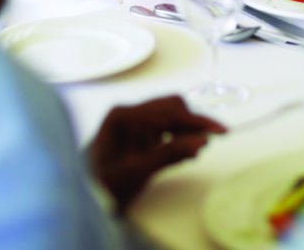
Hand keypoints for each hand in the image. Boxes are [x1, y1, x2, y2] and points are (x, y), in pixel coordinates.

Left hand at [90, 95, 225, 210]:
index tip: (222, 130)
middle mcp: (128, 112)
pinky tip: (182, 151)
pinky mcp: (135, 131)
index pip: (169, 111)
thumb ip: (170, 154)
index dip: (198, 120)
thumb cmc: (103, 185)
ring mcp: (130, 120)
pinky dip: (175, 137)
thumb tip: (202, 141)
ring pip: (169, 115)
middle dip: (191, 123)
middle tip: (205, 145)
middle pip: (171, 107)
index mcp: (124, 116)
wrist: (81, 197)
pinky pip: (162, 126)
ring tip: (193, 152)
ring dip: (184, 130)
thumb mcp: (137, 172)